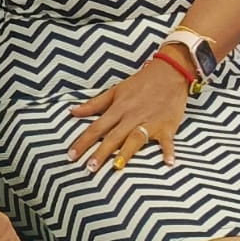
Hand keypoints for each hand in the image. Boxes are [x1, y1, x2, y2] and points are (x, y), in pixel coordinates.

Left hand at [68, 57, 188, 170]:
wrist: (169, 71)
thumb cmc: (141, 82)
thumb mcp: (115, 90)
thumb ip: (94, 104)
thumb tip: (73, 111)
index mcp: (118, 108)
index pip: (97, 127)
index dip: (83, 141)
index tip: (71, 155)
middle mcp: (131, 116)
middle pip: (113, 136)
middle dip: (101, 152)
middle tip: (89, 168)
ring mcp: (149, 121)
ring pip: (135, 138)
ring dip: (126, 153)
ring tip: (117, 167)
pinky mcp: (167, 126)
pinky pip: (167, 140)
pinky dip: (168, 151)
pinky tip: (168, 163)